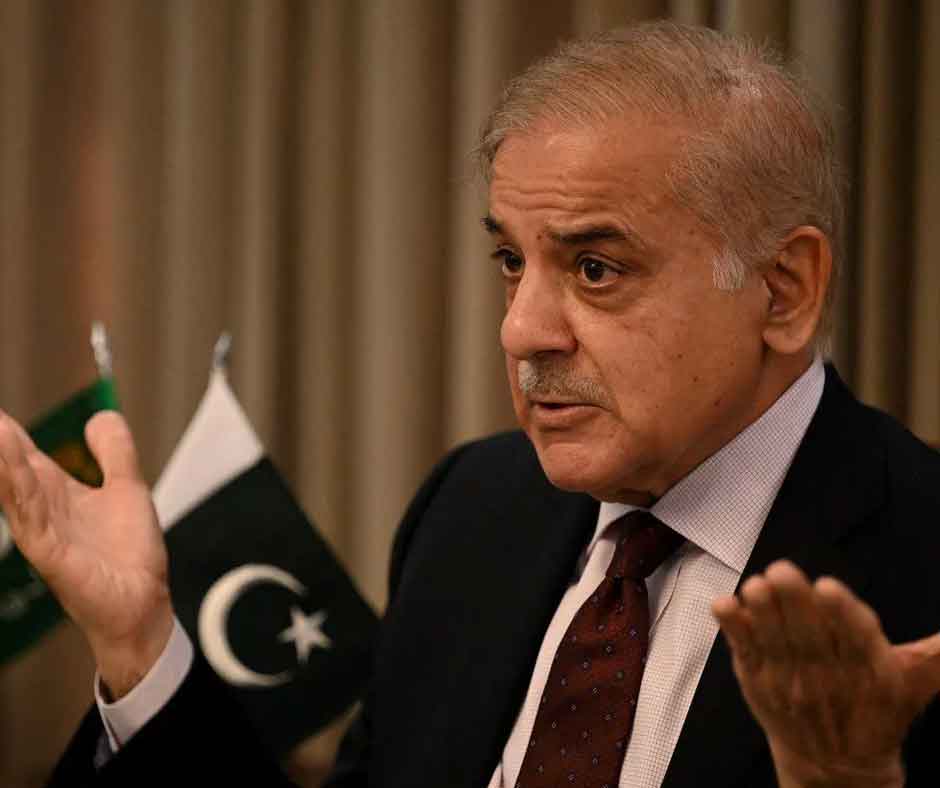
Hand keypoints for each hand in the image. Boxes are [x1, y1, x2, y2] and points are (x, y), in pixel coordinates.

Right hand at [0, 409, 172, 697]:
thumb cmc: (129, 554)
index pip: (19, 452)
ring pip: (14, 488)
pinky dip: (20, 493)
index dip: (3, 427)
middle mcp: (42, 509)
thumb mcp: (126, 488)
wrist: (142, 602)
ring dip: (1, 459)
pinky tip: (12, 470)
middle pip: (7, 466)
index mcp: (55, 491)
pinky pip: (32, 520)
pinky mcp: (51, 556)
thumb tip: (100, 415)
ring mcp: (43, 532)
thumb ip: (115, 452)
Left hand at [712, 560, 939, 787]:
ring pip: (775, 640)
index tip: (828, 588)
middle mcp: (827, 676)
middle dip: (794, 602)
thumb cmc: (876, 709)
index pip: (855, 637)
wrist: (836, 767)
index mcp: (868, 670)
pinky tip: (724, 606)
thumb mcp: (915, 682)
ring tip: (755, 586)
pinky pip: (743, 651)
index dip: (841, 613)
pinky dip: (733, 629)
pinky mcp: (757, 680)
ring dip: (762, 612)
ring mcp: (788, 679)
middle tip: (781, 571)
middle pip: (809, 634)